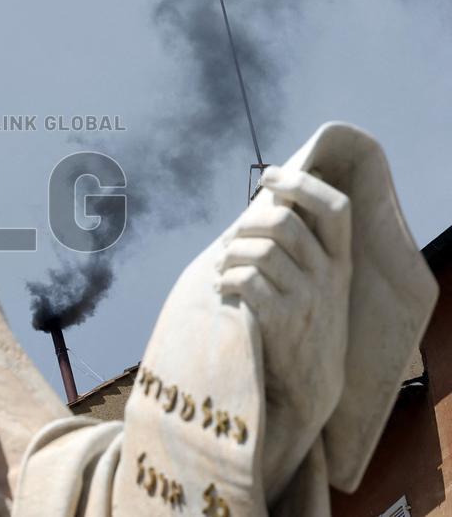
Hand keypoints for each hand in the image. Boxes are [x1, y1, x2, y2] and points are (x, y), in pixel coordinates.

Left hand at [214, 165, 352, 496]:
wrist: (309, 385)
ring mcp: (309, 298)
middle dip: (247, 224)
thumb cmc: (300, 322)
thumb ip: (297, 248)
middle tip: (232, 239)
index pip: (335, 207)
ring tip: (222, 269)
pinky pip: (246, 280)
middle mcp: (329, 275)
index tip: (270, 176)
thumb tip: (260, 205)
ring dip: (230, 254)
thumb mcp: (315, 283)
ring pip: (260, 250)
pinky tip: (221, 289)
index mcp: (339, 260)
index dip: (302, 184)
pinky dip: (225, 279)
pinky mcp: (284, 321)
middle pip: (284, 223)